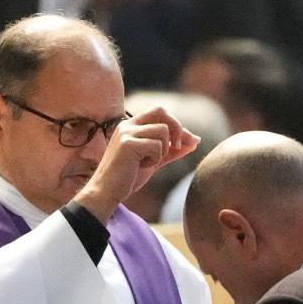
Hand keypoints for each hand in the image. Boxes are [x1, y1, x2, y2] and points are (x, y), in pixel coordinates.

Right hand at [75, 106, 198, 223]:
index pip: (160, 113)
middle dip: (177, 127)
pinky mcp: (128, 144)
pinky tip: (141, 166)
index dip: (178, 126)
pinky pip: (157, 146)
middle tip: (178, 146)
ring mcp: (127, 133)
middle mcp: (128, 125)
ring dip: (163, 149)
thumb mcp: (153, 161)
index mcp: (131, 126)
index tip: (192, 141)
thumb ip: (172, 150)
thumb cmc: (127, 178)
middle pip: (161, 111)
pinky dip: (155, 159)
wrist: (107, 192)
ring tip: (149, 162)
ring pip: (162, 131)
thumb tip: (195, 141)